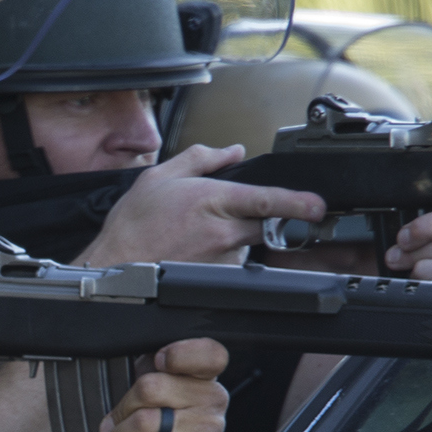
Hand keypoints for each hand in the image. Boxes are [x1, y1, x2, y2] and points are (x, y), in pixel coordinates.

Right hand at [77, 144, 325, 268]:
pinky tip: (195, 252)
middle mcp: (222, 233)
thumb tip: (231, 151)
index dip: (298, 203)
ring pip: (248, 243)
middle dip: (265, 218)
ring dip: (235, 236)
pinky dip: (221, 254)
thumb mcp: (159, 177)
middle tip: (235, 218)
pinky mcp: (218, 280)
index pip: (267, 200)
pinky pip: (233, 263)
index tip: (318, 206)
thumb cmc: (132, 227)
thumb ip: (201, 159)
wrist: (113, 270)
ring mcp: (222, 260)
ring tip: (197, 235)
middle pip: (267, 224)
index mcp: (212, 201)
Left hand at [86, 338, 227, 431]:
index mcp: (203, 381)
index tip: (158, 362)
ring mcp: (208, 431)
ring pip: (145, 420)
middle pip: (152, 386)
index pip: (210, 353)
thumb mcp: (143, 403)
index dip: (180, 353)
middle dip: (122, 409)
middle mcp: (213, 402)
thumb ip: (148, 376)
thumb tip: (139, 359)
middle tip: (113, 424)